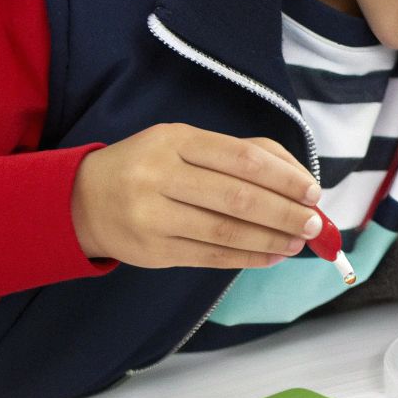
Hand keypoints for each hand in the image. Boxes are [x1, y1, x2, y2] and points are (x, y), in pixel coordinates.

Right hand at [69, 123, 322, 268]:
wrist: (83, 200)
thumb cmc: (149, 166)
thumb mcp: (183, 143)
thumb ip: (238, 154)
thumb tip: (297, 181)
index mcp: (174, 140)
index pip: (241, 158)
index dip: (283, 177)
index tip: (312, 192)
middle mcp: (160, 175)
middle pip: (237, 197)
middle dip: (284, 213)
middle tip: (314, 224)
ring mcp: (153, 215)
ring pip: (226, 231)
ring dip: (271, 240)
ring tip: (298, 243)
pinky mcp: (154, 250)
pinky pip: (211, 256)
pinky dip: (248, 257)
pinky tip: (272, 255)